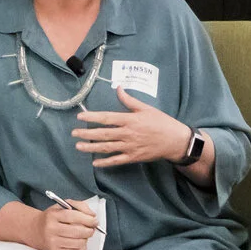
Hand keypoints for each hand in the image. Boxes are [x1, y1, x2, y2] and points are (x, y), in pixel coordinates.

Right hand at [32, 202, 99, 249]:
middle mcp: (51, 229)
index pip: (74, 216)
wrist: (33, 229)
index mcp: (52, 215)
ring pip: (79, 243)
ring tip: (82, 235)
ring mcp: (52, 242)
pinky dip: (82, 248)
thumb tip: (92, 215)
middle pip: (79, 231)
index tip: (94, 220)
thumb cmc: (50, 218)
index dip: (89, 219)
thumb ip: (79, 206)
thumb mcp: (61, 206)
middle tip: (90, 228)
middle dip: (89, 230)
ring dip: (85, 239)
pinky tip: (78, 242)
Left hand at [73, 90, 191, 168]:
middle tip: (73, 133)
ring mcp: (130, 147)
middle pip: (103, 134)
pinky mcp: (134, 157)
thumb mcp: (146, 109)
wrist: (177, 141)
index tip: (80, 117)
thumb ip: (129, 100)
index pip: (107, 118)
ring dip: (92, 147)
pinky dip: (105, 162)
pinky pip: (117, 160)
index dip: (92, 117)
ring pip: (107, 148)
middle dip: (87, 134)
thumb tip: (118, 87)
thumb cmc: (162, 123)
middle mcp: (128, 134)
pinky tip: (95, 162)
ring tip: (78, 146)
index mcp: (130, 120)